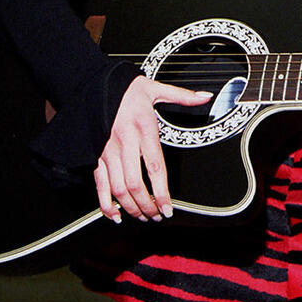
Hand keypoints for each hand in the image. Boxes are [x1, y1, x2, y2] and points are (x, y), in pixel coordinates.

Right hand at [93, 75, 211, 222]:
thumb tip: (206, 97)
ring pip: (117, 188)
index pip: (154, 167)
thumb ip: (182, 96)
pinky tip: (116, 215)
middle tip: (157, 216)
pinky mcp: (94, 156)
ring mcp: (107, 151)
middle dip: (147, 205)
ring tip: (143, 216)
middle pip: (135, 183)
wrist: (95, 84)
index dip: (161, 192)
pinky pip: (99, 185)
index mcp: (143, 127)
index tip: (168, 208)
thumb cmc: (128, 89)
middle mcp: (124, 141)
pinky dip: (105, 204)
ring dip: (130, 208)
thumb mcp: (156, 88)